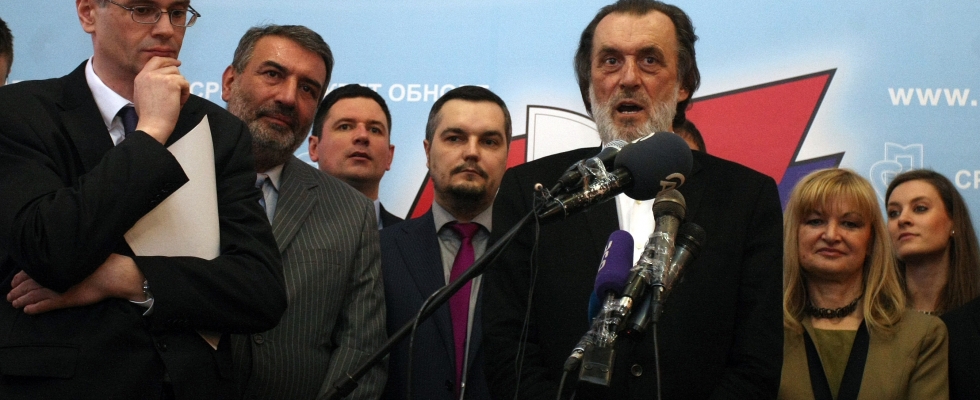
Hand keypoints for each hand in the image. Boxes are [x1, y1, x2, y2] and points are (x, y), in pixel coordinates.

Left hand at [7, 254, 145, 314]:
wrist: (112, 273)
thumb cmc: (99, 263)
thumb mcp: (79, 258)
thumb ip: (66, 260)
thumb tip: (58, 260)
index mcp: (56, 265)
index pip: (31, 271)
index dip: (20, 277)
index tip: (13, 282)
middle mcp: (54, 275)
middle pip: (29, 284)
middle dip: (17, 291)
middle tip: (10, 296)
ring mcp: (58, 288)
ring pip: (34, 295)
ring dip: (22, 300)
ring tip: (14, 304)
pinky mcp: (65, 299)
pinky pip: (45, 305)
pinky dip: (35, 308)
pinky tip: (27, 311)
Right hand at [133, 56, 189, 143]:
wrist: (152, 125)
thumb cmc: (149, 116)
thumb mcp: (142, 94)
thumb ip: (150, 83)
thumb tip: (162, 78)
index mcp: (140, 77)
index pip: (155, 60)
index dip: (167, 60)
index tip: (176, 63)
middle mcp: (149, 74)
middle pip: (169, 66)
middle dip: (177, 74)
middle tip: (182, 81)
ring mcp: (160, 77)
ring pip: (179, 75)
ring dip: (181, 87)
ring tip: (175, 101)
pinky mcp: (172, 83)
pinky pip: (185, 83)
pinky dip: (185, 94)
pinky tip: (179, 103)